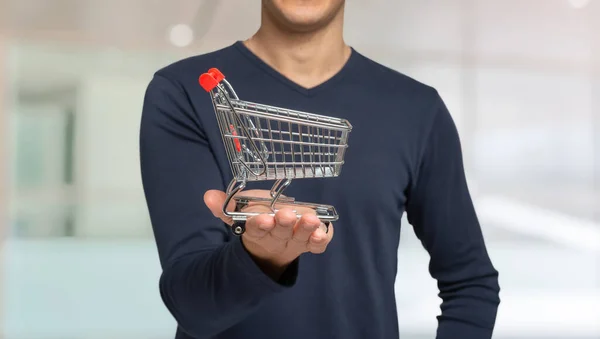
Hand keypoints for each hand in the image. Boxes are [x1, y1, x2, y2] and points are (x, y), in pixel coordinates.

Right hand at [204, 189, 333, 278]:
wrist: (270, 248)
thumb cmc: (256, 223)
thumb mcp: (237, 215)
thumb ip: (224, 206)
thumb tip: (209, 196)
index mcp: (257, 231)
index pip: (256, 229)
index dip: (260, 225)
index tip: (264, 219)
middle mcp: (276, 238)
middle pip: (280, 234)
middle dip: (283, 225)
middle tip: (286, 216)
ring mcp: (294, 242)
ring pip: (300, 238)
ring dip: (306, 229)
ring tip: (311, 220)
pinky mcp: (309, 243)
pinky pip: (317, 245)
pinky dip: (322, 238)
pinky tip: (326, 227)